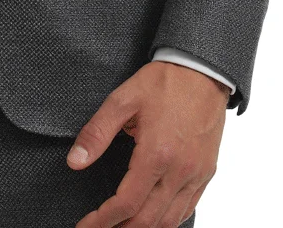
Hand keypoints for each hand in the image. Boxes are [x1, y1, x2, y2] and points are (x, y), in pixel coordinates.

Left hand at [67, 60, 229, 227]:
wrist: (202, 71)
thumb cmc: (163, 82)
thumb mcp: (122, 100)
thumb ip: (97, 133)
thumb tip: (75, 161)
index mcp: (156, 154)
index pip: (126, 203)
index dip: (102, 220)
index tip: (85, 226)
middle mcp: (180, 171)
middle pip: (148, 220)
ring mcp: (197, 175)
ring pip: (169, 221)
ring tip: (120, 226)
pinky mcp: (207, 173)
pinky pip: (187, 208)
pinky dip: (167, 221)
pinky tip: (151, 218)